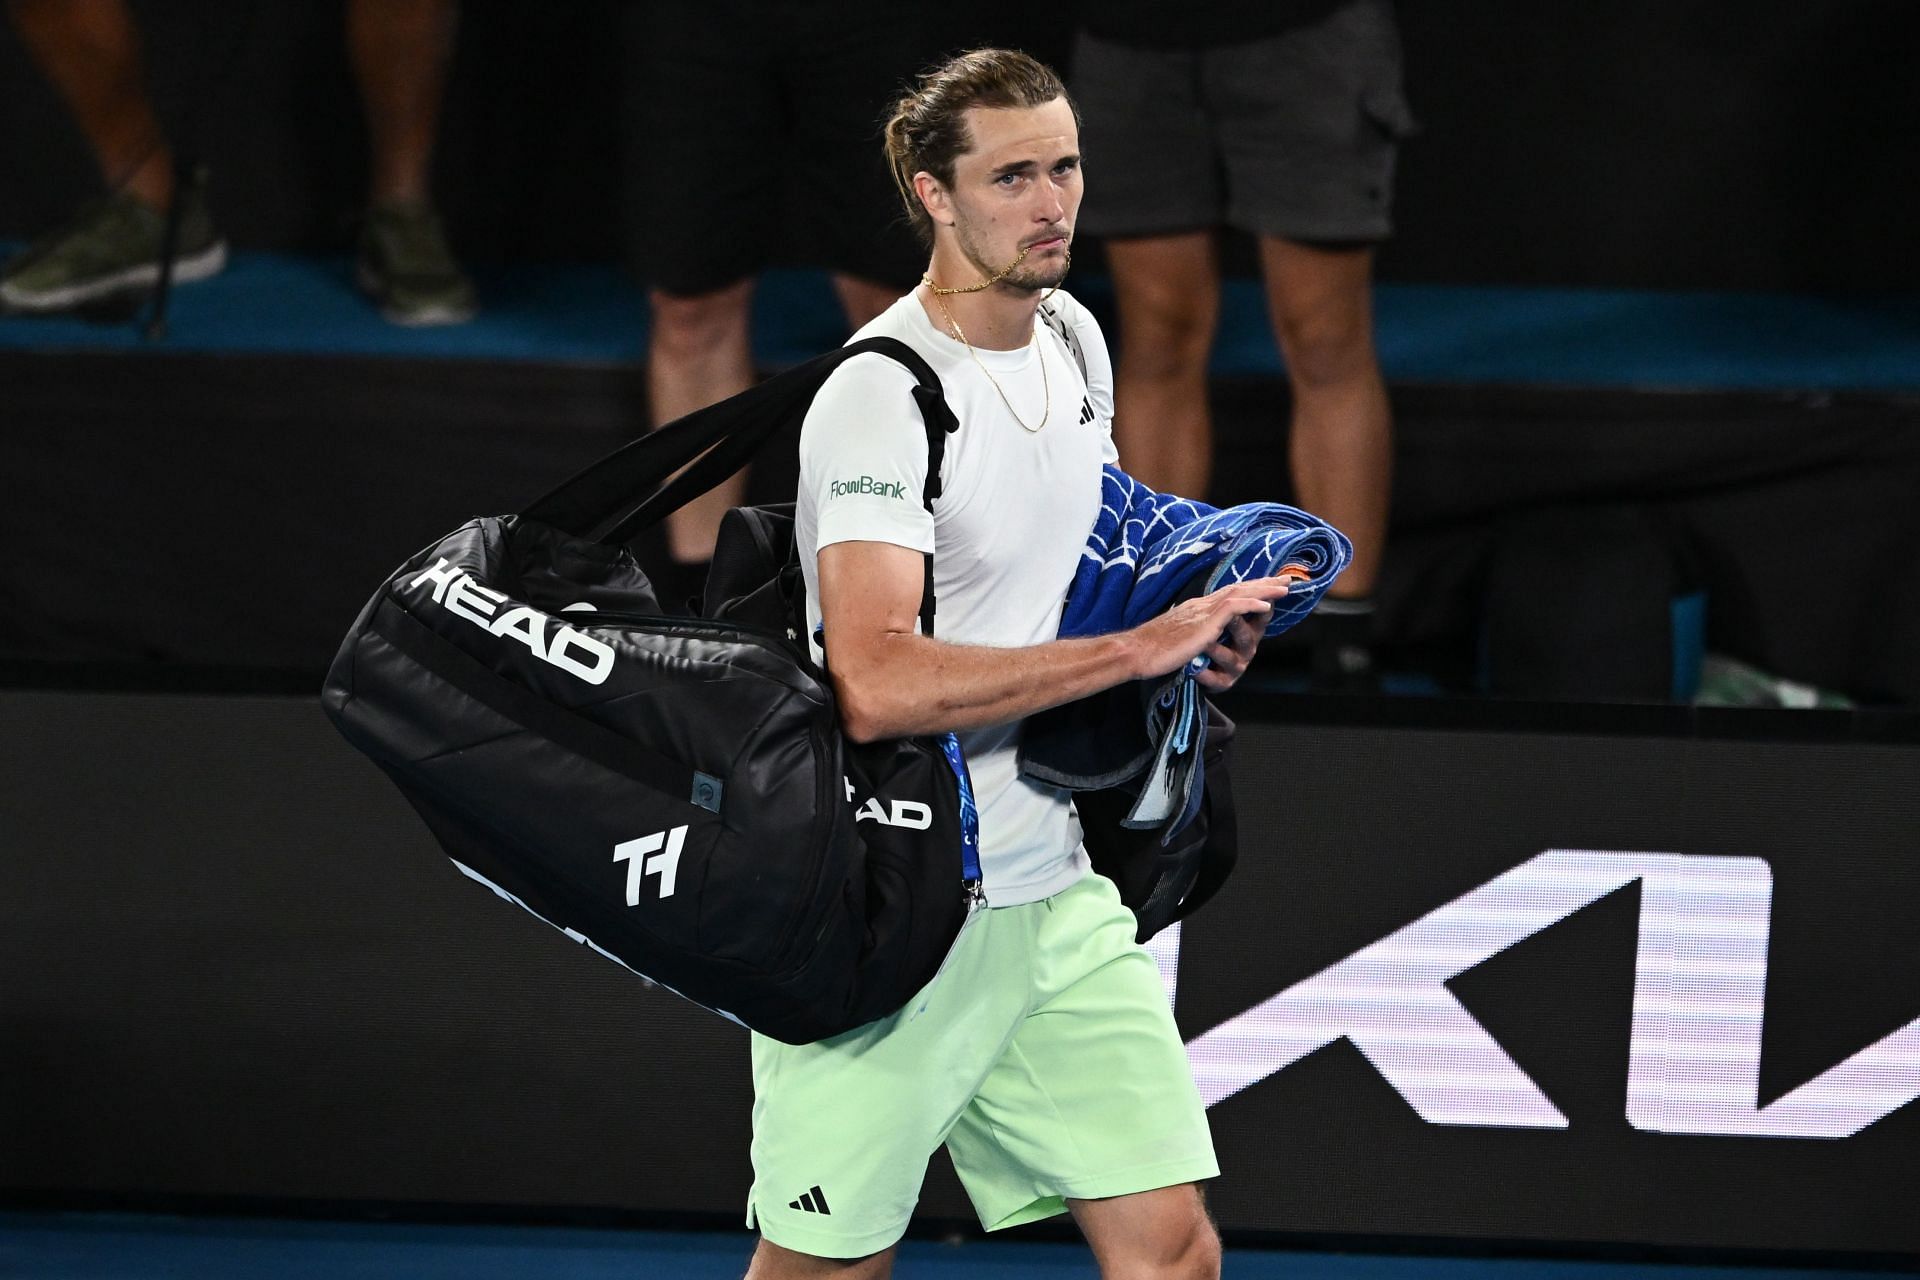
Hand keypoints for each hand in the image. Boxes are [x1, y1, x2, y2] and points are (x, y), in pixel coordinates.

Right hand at [1126, 576, 1291, 684]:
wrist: (1136, 652)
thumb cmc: (1150, 650)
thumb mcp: (1176, 638)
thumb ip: (1191, 634)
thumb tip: (1200, 638)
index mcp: (1195, 609)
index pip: (1227, 594)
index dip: (1249, 589)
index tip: (1266, 587)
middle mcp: (1201, 605)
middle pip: (1238, 588)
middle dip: (1263, 584)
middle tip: (1284, 579)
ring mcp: (1203, 612)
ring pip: (1239, 594)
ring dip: (1264, 591)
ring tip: (1284, 588)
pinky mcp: (1204, 623)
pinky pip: (1234, 609)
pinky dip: (1252, 605)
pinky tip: (1267, 607)